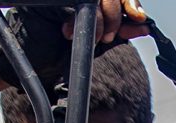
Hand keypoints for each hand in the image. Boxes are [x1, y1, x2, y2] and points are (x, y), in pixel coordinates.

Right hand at [0, 1, 149, 87]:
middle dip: (116, 11)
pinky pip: (77, 3)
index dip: (130, 2)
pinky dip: (81, 18)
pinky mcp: (52, 1)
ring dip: (100, 17)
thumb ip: (119, 31)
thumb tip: (145, 26)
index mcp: (90, 0)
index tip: (138, 17)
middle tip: (109, 36)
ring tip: (93, 37)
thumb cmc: (58, 50)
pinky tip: (70, 32)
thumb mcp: (97, 41)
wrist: (31, 64)